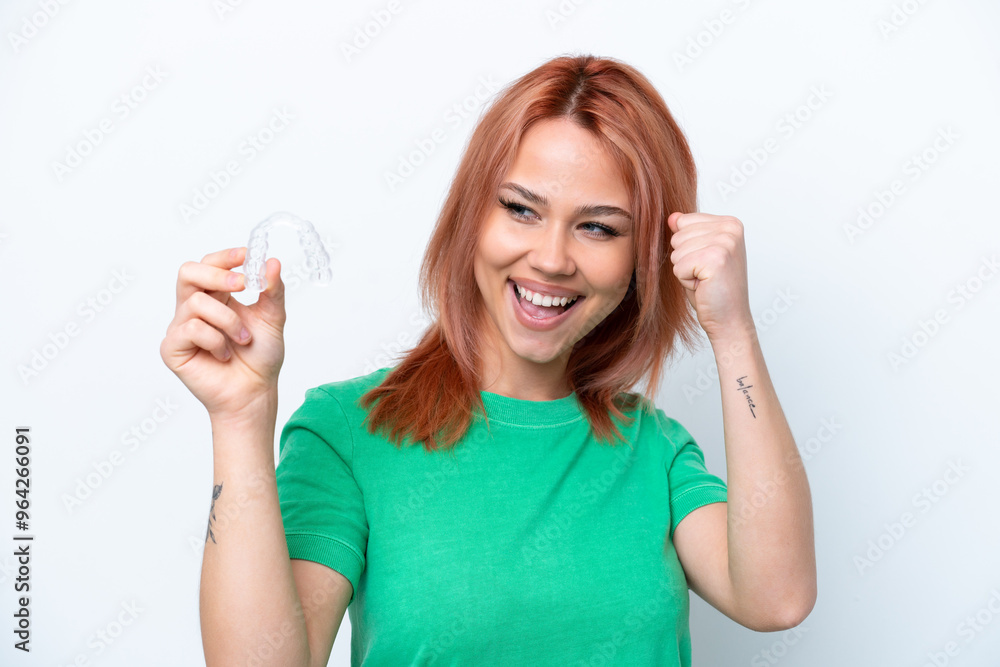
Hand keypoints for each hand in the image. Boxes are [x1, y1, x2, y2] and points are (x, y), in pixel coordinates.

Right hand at [160, 246, 286, 420]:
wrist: (255, 392)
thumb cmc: (260, 357)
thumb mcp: (273, 318)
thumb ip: (272, 290)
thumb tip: (272, 262)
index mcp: (216, 296)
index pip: (209, 265)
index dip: (224, 257)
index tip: (247, 256)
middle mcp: (194, 308)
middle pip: (188, 272)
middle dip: (217, 275)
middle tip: (242, 285)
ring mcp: (181, 327)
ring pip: (196, 302)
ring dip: (228, 320)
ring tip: (242, 340)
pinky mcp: (172, 347)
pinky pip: (191, 329)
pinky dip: (215, 340)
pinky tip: (224, 354)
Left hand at [667, 212, 754, 340]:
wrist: (729, 318)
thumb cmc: (714, 289)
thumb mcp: (698, 254)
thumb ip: (687, 232)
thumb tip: (672, 217)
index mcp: (730, 223)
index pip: (683, 221)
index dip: (687, 247)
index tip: (706, 262)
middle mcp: (730, 228)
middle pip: (678, 236)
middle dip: (685, 259)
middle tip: (705, 274)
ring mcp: (725, 242)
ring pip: (676, 251)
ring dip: (685, 270)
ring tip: (705, 280)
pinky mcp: (715, 259)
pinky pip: (678, 266)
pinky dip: (685, 281)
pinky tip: (704, 286)